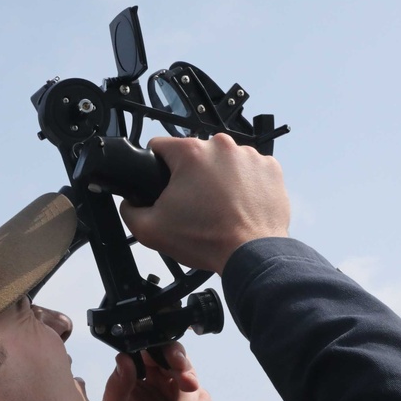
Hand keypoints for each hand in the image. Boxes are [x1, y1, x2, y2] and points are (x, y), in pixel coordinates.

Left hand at [100, 343, 210, 400]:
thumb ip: (117, 387)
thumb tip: (124, 358)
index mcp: (139, 370)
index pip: (150, 347)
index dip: (158, 345)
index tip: (163, 353)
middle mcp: (160, 376)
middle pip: (177, 356)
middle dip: (183, 366)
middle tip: (186, 380)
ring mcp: (178, 391)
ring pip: (192, 382)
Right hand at [120, 133, 289, 273]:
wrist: (251, 254)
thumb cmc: (208, 240)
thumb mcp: (150, 230)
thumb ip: (129, 210)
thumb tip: (130, 202)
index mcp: (191, 153)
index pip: (160, 146)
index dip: (156, 166)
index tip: (163, 184)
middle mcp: (222, 147)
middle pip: (195, 155)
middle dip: (191, 176)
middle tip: (194, 206)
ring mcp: (250, 156)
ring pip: (223, 162)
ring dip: (219, 179)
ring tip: (219, 208)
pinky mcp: (271, 169)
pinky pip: (250, 171)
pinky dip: (244, 185)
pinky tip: (239, 206)